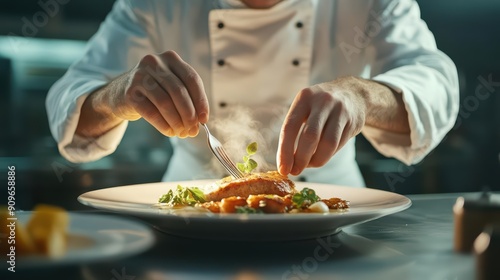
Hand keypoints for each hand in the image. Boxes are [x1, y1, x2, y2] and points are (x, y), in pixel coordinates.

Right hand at [79, 50, 208, 137]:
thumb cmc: (153, 91)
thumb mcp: (170, 86)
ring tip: (182, 133)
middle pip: (179, 92)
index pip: (192, 79)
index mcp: (170, 58)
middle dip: (189, 114)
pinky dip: (163, 125)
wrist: (120, 93)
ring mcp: (140, 76)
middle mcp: (154, 63)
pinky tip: (170, 132)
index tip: (204, 119)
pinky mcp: (129, 93)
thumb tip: (200, 121)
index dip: (201, 101)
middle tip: (193, 130)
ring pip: (165, 103)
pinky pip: (151, 113)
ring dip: (177, 122)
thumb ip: (187, 98)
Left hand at [277, 76, 367, 175]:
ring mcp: (340, 110)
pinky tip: (322, 155)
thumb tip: (287, 163)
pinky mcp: (353, 121)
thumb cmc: (320, 107)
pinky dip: (328, 155)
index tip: (283, 169)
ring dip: (317, 160)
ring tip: (310, 164)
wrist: (353, 93)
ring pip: (328, 143)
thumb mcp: (305, 108)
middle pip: (310, 136)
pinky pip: (339, 145)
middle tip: (296, 171)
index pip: (290, 127)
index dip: (285, 151)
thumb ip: (295, 131)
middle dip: (301, 158)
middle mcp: (322, 101)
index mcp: (304, 98)